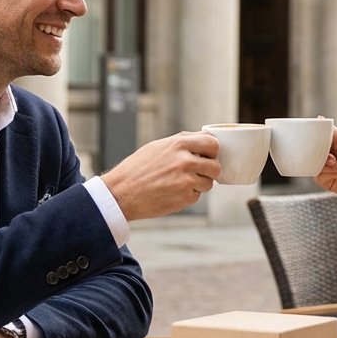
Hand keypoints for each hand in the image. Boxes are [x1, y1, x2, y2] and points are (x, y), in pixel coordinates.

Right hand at [101, 132, 220, 220]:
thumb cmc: (137, 168)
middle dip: (209, 170)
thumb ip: (183, 142)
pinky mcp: (184, 199)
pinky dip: (188, 195)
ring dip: (199, 184)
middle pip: (215, 167)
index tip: (207, 156)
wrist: (121, 192)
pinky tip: (171, 192)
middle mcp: (185, 161)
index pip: (213, 144)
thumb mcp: (158, 146)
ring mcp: (186, 181)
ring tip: (179, 183)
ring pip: (208, 183)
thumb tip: (206, 139)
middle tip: (196, 172)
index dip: (212, 151)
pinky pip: (196, 196)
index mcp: (179, 144)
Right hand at [314, 127, 336, 215]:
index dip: (315, 139)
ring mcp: (327, 167)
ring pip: (315, 165)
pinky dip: (331, 174)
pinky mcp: (326, 180)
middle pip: (313, 152)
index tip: (316, 141)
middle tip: (333, 158)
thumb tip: (320, 119)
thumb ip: (335, 133)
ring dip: (330, 166)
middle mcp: (329, 154)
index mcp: (334, 142)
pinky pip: (320, 176)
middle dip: (323, 155)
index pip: (318, 137)